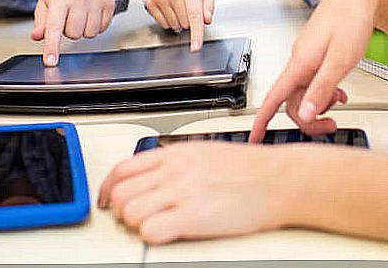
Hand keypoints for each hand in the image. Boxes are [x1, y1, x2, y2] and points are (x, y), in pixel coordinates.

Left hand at [31, 0, 115, 65]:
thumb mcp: (46, 3)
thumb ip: (41, 22)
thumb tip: (37, 36)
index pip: (54, 27)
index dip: (52, 47)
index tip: (50, 61)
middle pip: (73, 34)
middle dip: (69, 31)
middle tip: (69, 17)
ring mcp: (96, 1)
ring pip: (89, 34)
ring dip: (83, 30)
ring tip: (80, 15)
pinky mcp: (109, 4)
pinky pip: (101, 30)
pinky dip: (94, 27)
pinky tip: (91, 15)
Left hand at [98, 142, 289, 243]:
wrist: (280, 180)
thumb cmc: (250, 170)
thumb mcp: (204, 152)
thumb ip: (174, 162)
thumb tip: (152, 174)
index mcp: (174, 154)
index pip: (122, 169)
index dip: (108, 188)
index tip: (107, 199)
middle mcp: (173, 171)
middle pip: (120, 192)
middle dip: (121, 209)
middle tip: (134, 217)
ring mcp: (182, 193)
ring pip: (129, 211)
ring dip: (135, 223)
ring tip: (153, 225)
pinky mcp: (193, 217)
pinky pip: (151, 230)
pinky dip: (151, 235)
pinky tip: (166, 233)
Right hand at [144, 0, 214, 50]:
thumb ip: (209, 3)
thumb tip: (206, 20)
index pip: (194, 14)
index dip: (196, 33)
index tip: (196, 47)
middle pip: (185, 22)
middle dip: (191, 19)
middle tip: (191, 3)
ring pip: (174, 25)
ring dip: (181, 20)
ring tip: (181, 2)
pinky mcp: (150, 1)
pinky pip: (163, 24)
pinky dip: (171, 20)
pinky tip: (172, 6)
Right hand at [250, 0, 387, 141]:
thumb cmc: (351, 19)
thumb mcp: (341, 60)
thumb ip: (322, 88)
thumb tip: (307, 114)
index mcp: (300, 63)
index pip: (273, 98)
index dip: (261, 121)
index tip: (254, 139)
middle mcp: (299, 61)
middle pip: (292, 102)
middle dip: (309, 119)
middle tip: (332, 125)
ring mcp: (307, 58)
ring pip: (304, 93)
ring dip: (320, 104)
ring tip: (340, 102)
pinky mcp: (316, 56)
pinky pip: (313, 82)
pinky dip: (325, 92)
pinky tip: (339, 90)